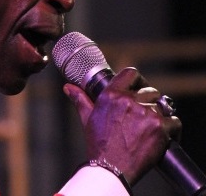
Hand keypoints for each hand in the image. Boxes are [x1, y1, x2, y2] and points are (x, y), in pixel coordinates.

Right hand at [64, 67, 181, 184]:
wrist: (110, 168)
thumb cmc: (99, 144)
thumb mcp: (87, 118)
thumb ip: (80, 99)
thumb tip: (68, 88)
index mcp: (112, 95)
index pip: (131, 73)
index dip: (138, 80)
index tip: (139, 88)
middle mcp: (129, 100)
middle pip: (150, 91)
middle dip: (149, 102)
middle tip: (144, 116)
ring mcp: (146, 113)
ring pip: (162, 106)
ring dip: (159, 116)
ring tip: (151, 128)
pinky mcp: (159, 127)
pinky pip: (174, 121)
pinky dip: (171, 129)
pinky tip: (163, 136)